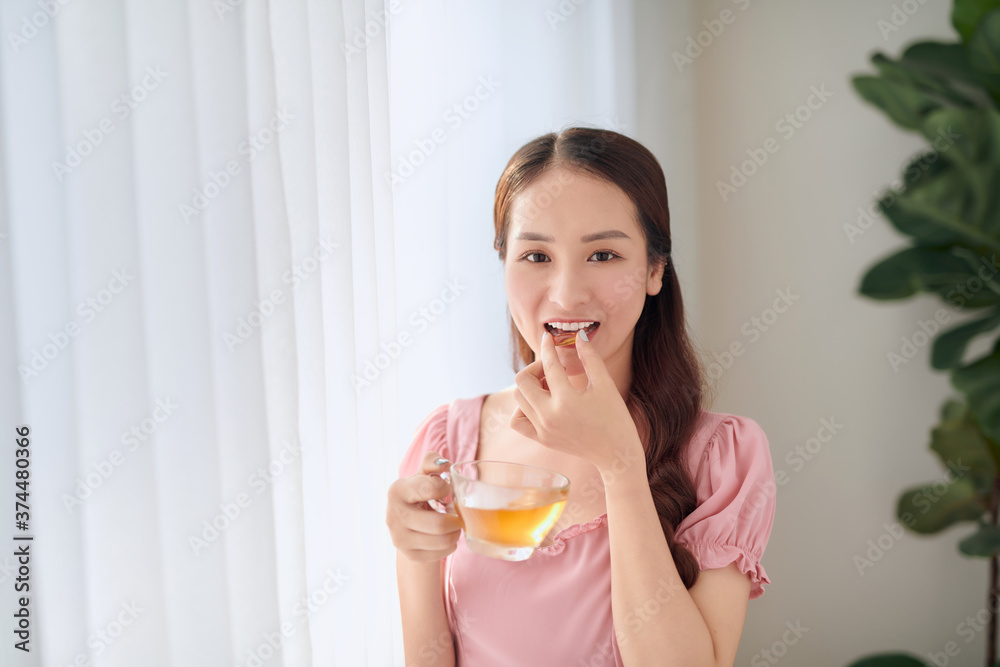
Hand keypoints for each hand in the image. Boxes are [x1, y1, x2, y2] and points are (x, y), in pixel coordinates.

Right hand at [385, 452, 462, 561]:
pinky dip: (450, 546)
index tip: (446, 491)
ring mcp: (399, 538)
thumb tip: (443, 464)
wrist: (406, 522)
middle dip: (456, 520)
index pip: (431, 488)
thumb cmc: (419, 493)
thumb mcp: (423, 474)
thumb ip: (432, 462)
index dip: (445, 489)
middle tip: (458, 515)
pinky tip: (446, 537)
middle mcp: (393, 515)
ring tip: (454, 525)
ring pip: (442, 541)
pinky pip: (440, 554)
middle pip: (439, 524)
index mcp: (397, 490)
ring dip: (455, 533)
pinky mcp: (409, 555)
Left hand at [509, 330, 643, 473]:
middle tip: (552, 368)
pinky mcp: (541, 439)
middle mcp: (549, 416)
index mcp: (566, 401)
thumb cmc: (615, 418)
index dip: (548, 347)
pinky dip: (523, 408)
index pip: (548, 366)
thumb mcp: (605, 385)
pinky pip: (517, 420)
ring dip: (530, 386)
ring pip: (519, 398)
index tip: (549, 337)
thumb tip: (579, 335)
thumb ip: (590, 358)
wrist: (615, 454)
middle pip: (522, 381)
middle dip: (535, 368)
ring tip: (550, 385)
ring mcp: (542, 430)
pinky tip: (540, 403)